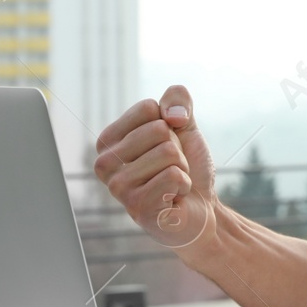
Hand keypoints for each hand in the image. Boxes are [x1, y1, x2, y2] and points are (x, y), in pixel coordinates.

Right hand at [94, 85, 217, 251]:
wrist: (202, 206)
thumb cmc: (186, 165)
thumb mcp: (185, 124)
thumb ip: (177, 100)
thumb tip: (172, 116)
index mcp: (108, 140)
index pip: (148, 108)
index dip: (169, 124)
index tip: (165, 146)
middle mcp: (105, 163)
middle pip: (158, 130)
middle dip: (177, 149)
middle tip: (171, 168)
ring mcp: (118, 187)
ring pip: (167, 152)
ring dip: (181, 168)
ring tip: (172, 184)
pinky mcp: (137, 206)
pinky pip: (174, 176)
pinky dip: (183, 185)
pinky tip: (174, 198)